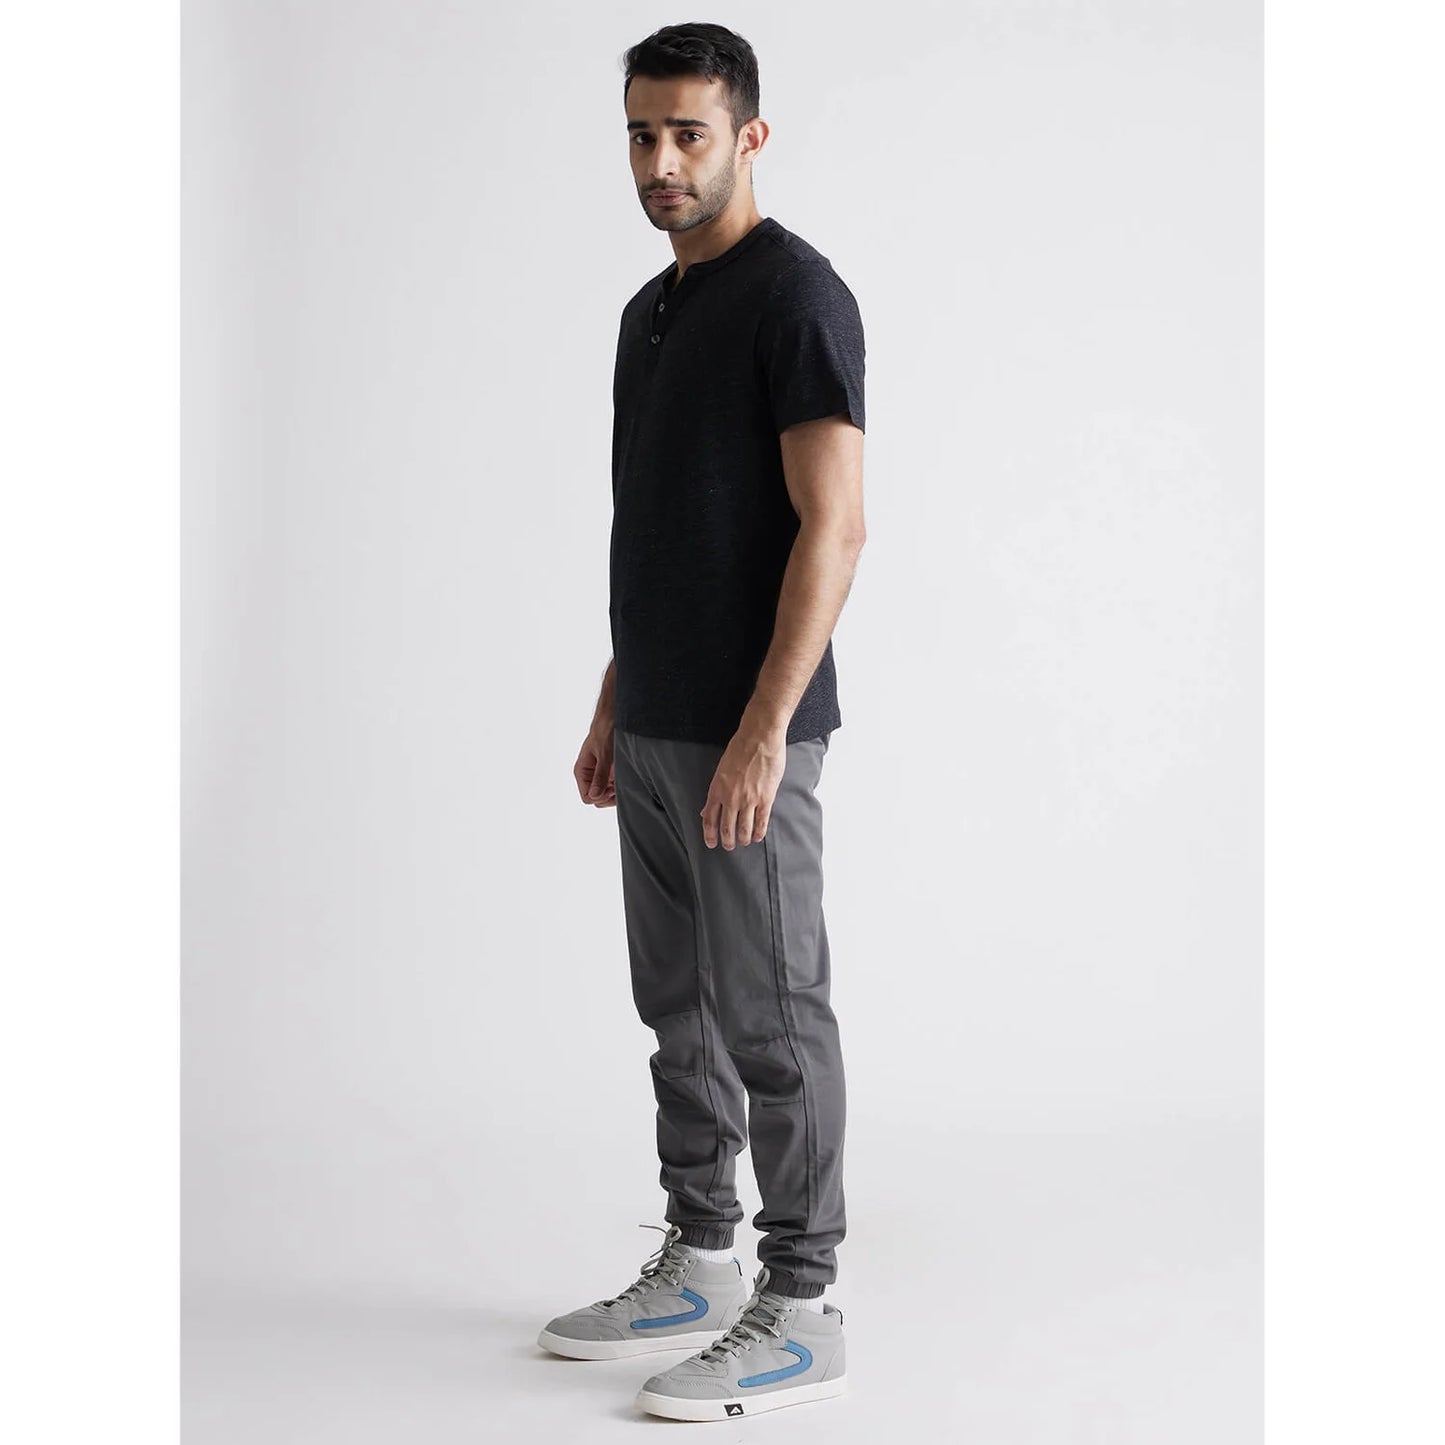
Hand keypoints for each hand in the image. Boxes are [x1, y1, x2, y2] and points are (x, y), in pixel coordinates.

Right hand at [575, 722, 616, 807]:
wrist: (614, 719)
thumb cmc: (605, 732)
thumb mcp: (605, 755)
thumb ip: (600, 776)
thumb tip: (594, 796)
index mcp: (582, 771)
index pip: (587, 797)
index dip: (600, 797)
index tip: (611, 788)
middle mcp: (589, 776)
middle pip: (596, 799)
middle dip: (608, 796)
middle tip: (619, 786)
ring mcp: (599, 775)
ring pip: (605, 795)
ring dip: (614, 792)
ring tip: (623, 781)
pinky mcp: (609, 773)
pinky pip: (612, 788)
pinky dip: (619, 786)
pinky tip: (625, 778)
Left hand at [699, 723, 786, 848]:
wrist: (760, 737)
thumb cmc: (740, 748)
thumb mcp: (721, 769)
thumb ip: (716, 791)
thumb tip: (706, 808)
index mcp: (717, 789)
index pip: (709, 818)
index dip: (710, 834)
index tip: (711, 843)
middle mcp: (731, 797)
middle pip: (727, 827)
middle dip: (727, 840)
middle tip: (729, 846)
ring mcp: (749, 799)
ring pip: (744, 828)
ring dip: (742, 839)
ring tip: (743, 842)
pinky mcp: (766, 798)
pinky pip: (761, 821)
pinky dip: (758, 832)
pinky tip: (757, 836)